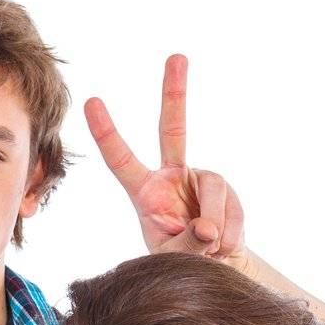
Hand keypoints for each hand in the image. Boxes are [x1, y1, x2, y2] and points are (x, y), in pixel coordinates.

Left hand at [85, 54, 246, 265]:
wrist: (214, 268)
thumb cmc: (181, 261)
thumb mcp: (173, 260)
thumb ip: (187, 245)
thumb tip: (208, 229)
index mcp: (145, 191)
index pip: (121, 160)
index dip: (107, 133)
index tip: (91, 102)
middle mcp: (171, 176)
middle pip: (172, 128)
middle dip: (174, 92)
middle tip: (177, 56)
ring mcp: (200, 179)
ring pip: (214, 187)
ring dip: (215, 223)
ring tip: (211, 250)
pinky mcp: (226, 191)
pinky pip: (233, 209)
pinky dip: (230, 234)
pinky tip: (222, 248)